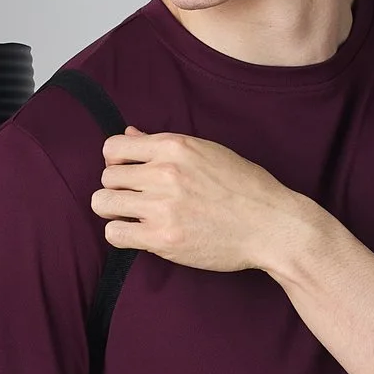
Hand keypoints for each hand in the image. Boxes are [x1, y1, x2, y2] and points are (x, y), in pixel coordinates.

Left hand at [92, 130, 321, 274]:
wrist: (271, 225)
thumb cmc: (245, 188)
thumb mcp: (208, 152)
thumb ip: (164, 144)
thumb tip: (130, 134)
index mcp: (175, 146)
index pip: (113, 147)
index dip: (116, 161)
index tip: (128, 173)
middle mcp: (164, 173)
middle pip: (107, 177)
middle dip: (117, 188)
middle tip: (137, 199)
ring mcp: (162, 207)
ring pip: (103, 203)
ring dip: (114, 210)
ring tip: (134, 216)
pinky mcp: (163, 238)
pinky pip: (115, 233)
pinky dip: (122, 233)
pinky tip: (140, 233)